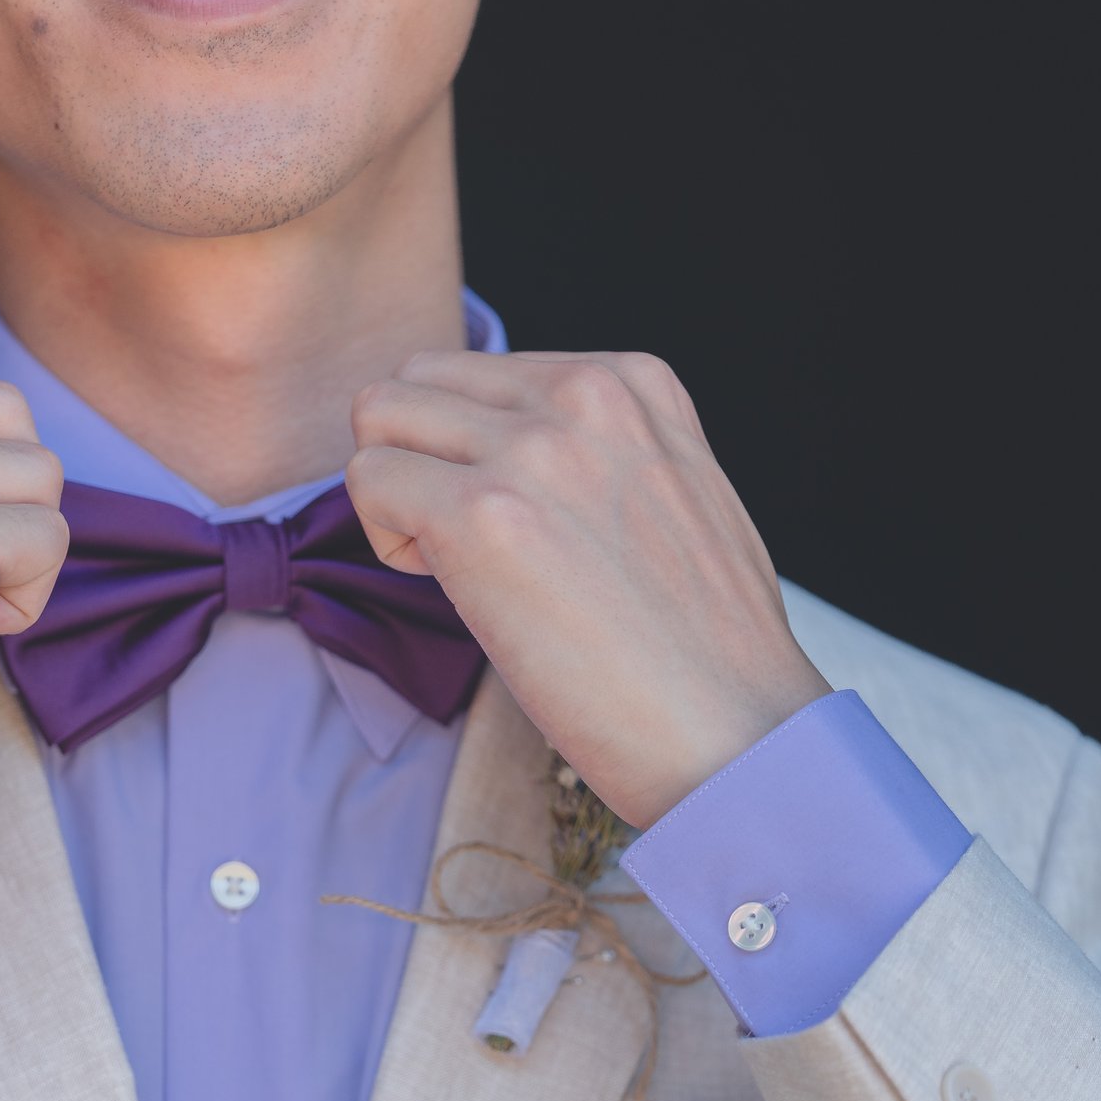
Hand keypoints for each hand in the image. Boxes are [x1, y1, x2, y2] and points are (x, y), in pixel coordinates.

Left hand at [346, 350, 828, 829]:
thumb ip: (603, 447)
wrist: (734, 728)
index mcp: (631, 383)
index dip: (476, 451)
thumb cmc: (705, 644)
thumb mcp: (679, 490)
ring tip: (454, 560)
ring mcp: (530, 451)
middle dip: (419, 457)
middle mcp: (580, 396)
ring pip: (378, 414)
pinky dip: (385, 539)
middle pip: (419, 381)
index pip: (485, 372)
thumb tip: (518, 455)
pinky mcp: (479, 517)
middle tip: (466, 541)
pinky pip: (367, 481)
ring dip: (394, 490)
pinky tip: (448, 588)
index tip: (524, 522)